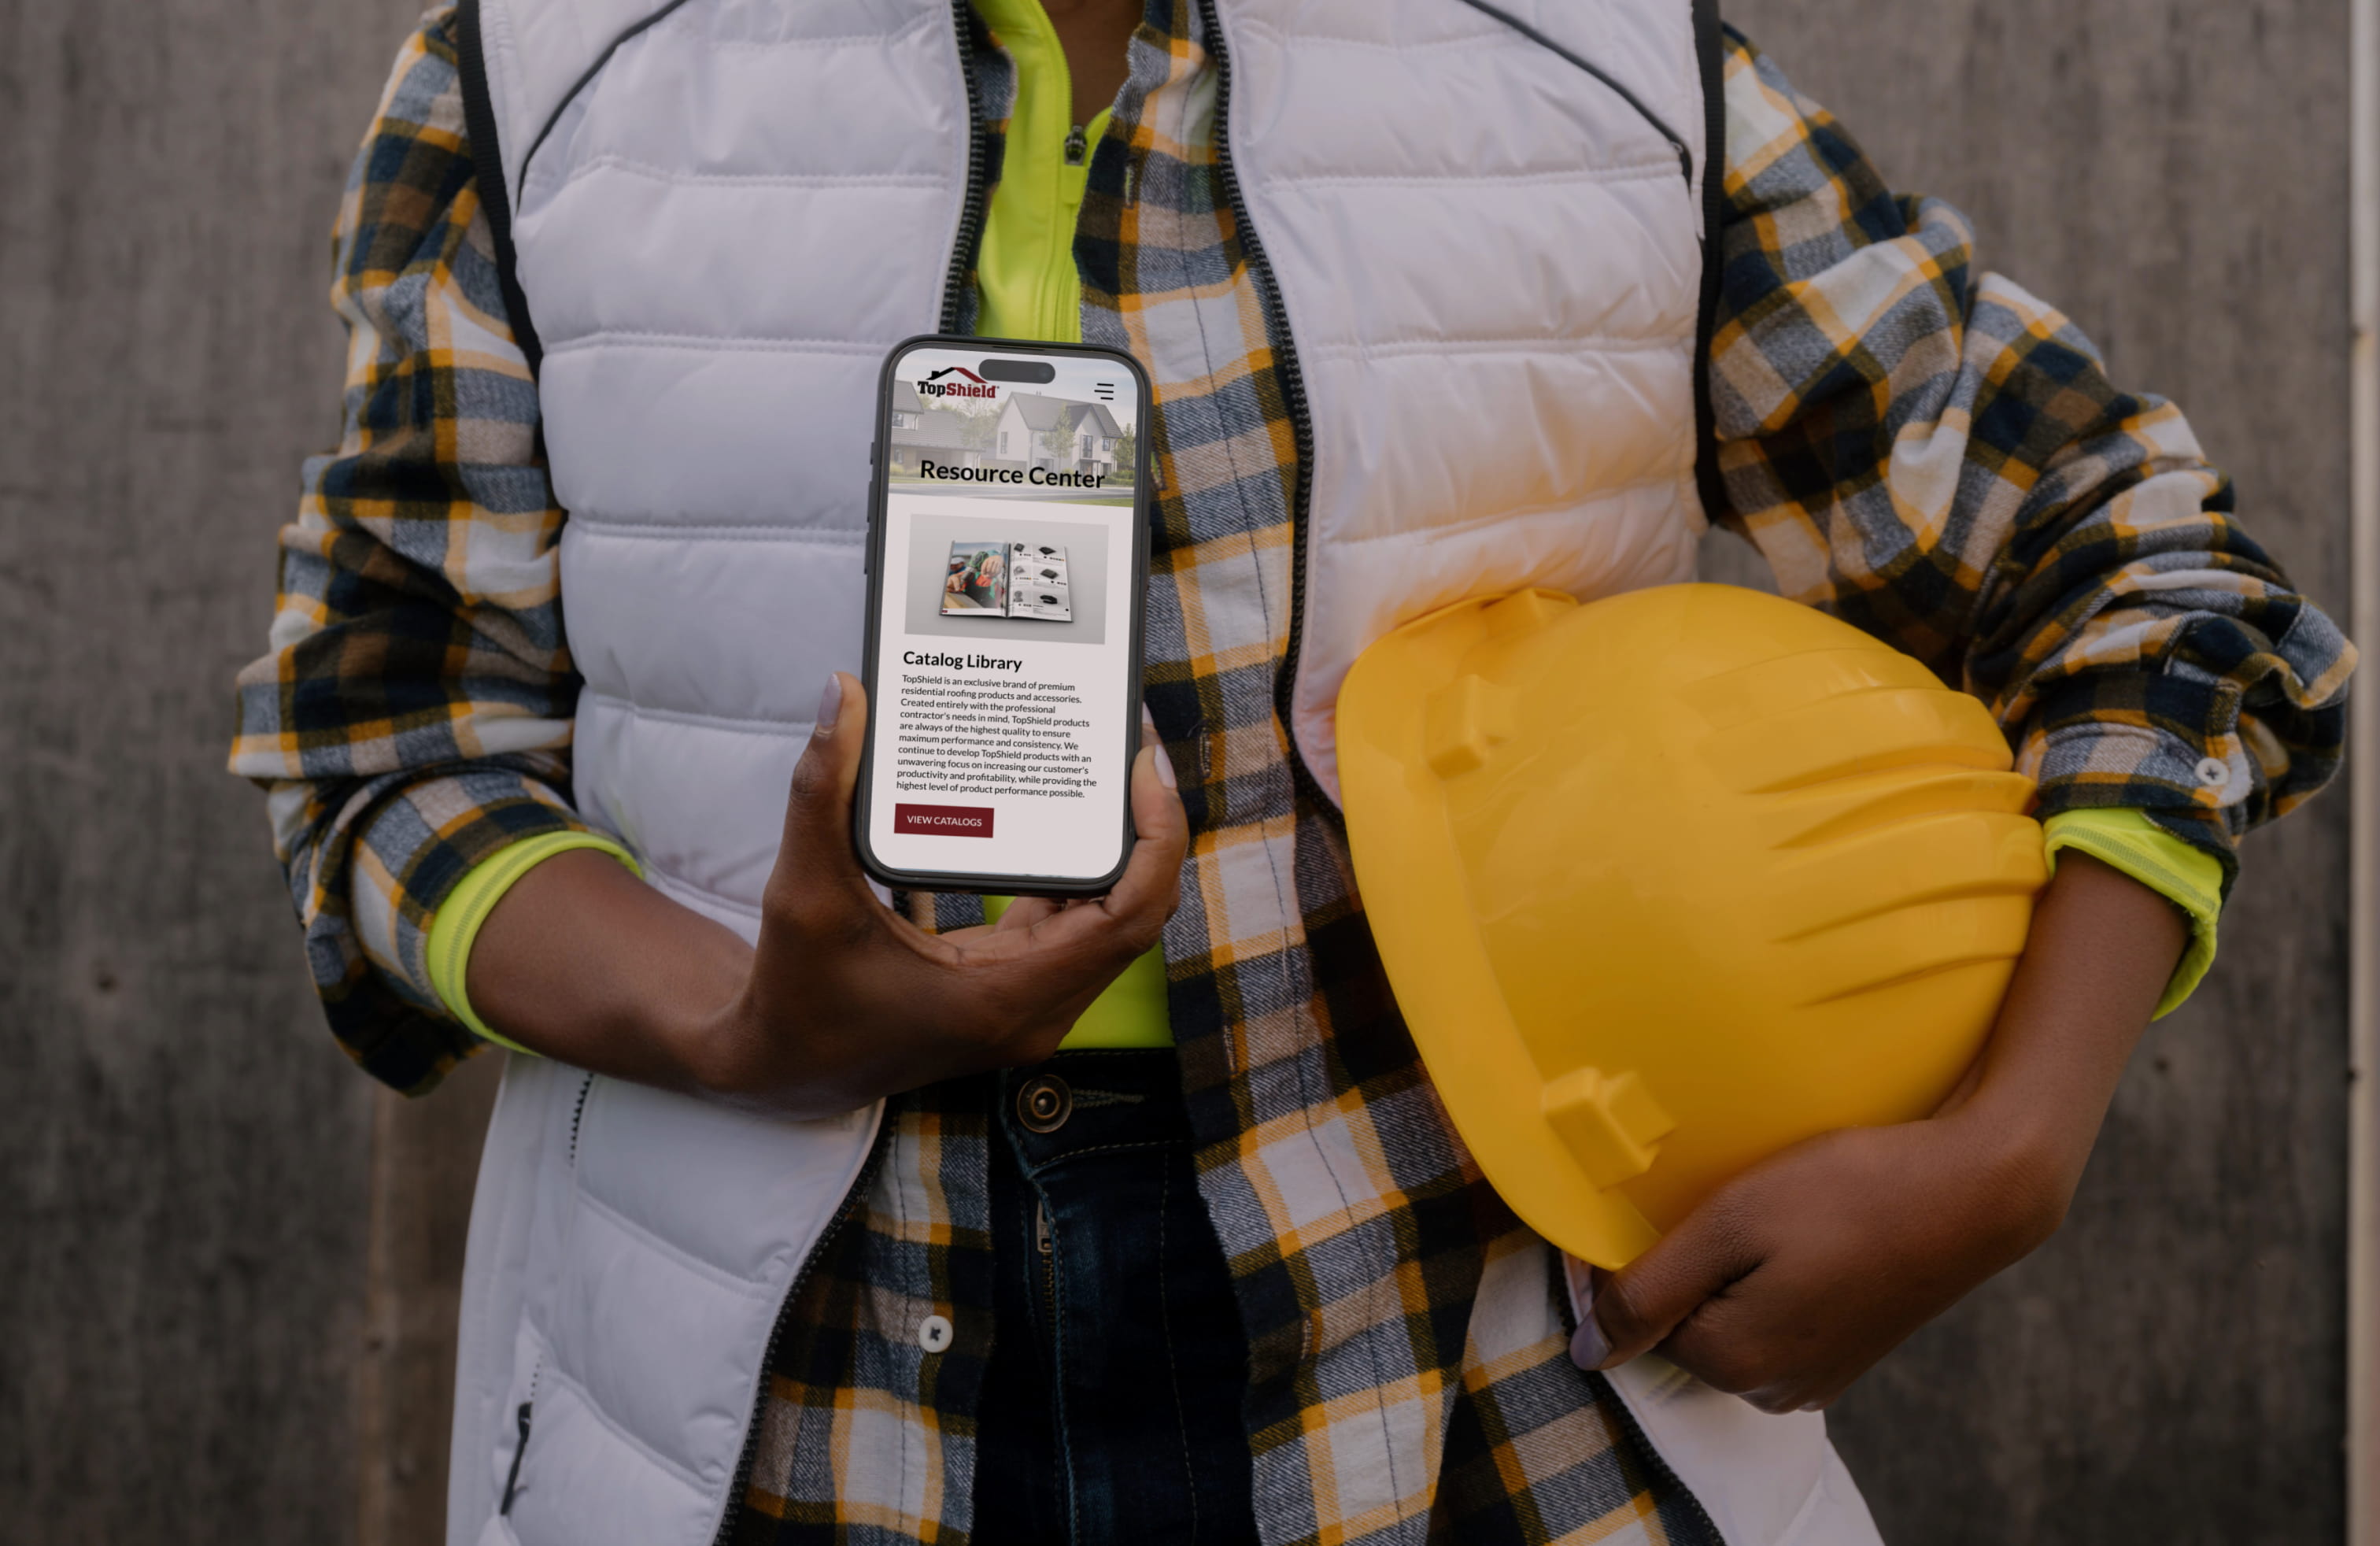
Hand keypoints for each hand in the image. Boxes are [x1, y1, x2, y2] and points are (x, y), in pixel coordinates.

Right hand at [465, 672, 1186, 1116]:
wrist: (784, 1067)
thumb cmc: (795, 993)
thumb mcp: (802, 889)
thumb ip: (822, 791)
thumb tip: (840, 695)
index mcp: (1003, 995)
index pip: (1128, 916)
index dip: (1156, 838)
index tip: (1144, 766)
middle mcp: (1033, 1010)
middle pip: (1135, 914)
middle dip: (1149, 829)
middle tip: (1135, 745)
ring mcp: (1029, 1006)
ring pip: (1112, 923)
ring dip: (1121, 851)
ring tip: (1114, 770)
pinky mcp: (1015, 991)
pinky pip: (1077, 929)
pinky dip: (1081, 875)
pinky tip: (1066, 819)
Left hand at [1574, 852, 2188, 1411]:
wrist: (1975, 1187)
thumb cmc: (1849, 1192)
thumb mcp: (1729, 1225)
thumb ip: (1648, 1293)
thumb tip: (1588, 1355)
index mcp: (1734, 1364)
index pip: (1641, 1316)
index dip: (1644, 1253)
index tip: (1678, 1200)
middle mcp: (1774, 1389)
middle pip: (1688, 1321)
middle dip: (1695, 1264)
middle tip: (1739, 1200)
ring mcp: (1818, 1376)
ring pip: (1734, 1316)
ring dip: (1736, 1268)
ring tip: (1779, 1213)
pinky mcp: (1849, 1351)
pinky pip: (1779, 1315)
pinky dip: (1776, 1275)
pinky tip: (1807, 1231)